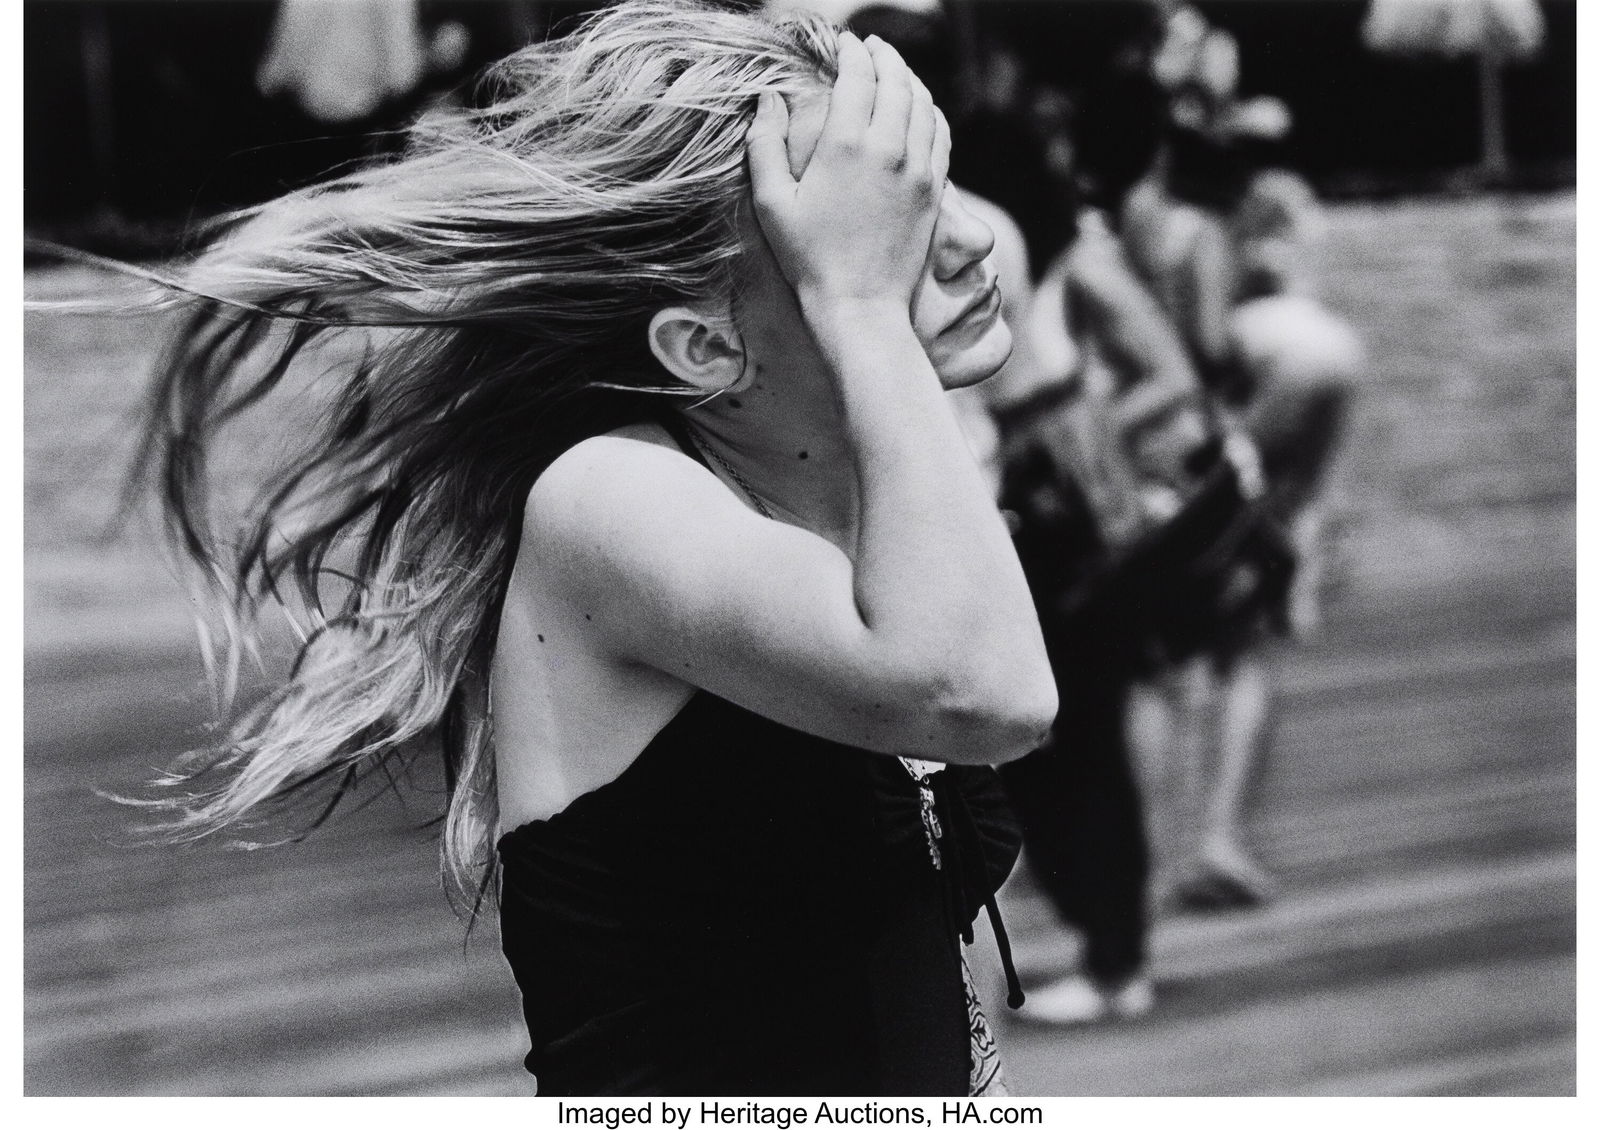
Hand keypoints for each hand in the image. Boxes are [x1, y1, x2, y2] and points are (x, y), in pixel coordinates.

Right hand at [745, 33, 949, 312]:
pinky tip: (920, 107)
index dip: (851, 52)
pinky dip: (931, 109)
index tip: (844, 42)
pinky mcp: (935, 189)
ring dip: (909, 77)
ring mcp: (917, 168)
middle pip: (895, 80)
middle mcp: (888, 148)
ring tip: (895, 69)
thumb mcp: (771, 203)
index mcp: (844, 144)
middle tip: (872, 47)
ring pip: (922, 102)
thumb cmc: (809, 259)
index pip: (857, 75)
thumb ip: (764, 144)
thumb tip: (768, 98)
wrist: (861, 305)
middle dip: (884, 56)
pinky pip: (940, 132)